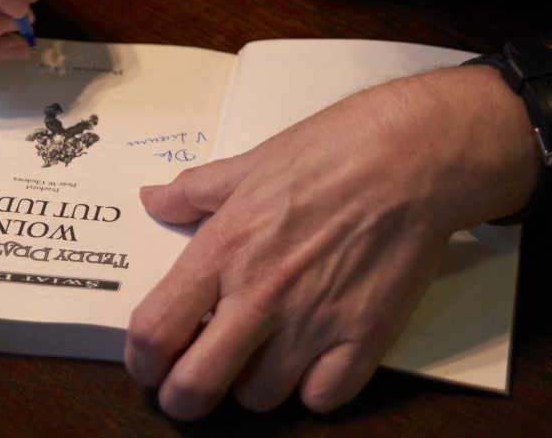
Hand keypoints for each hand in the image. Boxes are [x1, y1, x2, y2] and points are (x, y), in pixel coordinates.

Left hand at [125, 67, 537, 419]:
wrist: (410, 157)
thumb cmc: (331, 153)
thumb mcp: (247, 165)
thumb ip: (192, 191)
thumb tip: (153, 198)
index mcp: (224, 250)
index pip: (156, 328)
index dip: (141, 359)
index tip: (146, 362)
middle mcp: (262, 294)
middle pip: (195, 386)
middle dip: (180, 398)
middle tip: (186, 387)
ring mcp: (314, 323)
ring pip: (258, 399)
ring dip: (250, 386)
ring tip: (258, 358)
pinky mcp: (364, 338)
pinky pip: (322, 399)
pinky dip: (312, 389)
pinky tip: (311, 360)